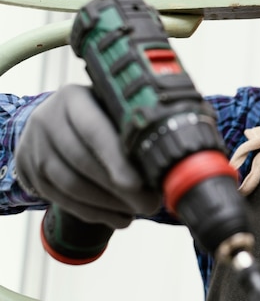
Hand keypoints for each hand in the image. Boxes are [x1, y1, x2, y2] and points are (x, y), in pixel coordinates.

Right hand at [15, 84, 160, 228]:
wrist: (51, 121)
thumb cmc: (96, 112)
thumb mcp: (109, 105)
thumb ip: (131, 121)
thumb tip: (169, 150)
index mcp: (72, 98)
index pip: (93, 130)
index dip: (115, 159)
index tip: (138, 183)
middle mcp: (47, 120)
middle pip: (82, 162)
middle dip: (119, 189)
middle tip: (150, 203)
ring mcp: (35, 149)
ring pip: (71, 185)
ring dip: (109, 204)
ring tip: (138, 212)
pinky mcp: (31, 174)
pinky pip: (64, 201)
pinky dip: (95, 213)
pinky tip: (120, 219)